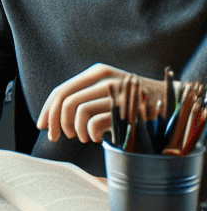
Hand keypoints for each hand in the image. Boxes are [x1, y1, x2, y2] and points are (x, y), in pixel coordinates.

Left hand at [37, 64, 165, 143]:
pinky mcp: (125, 110)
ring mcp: (115, 94)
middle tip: (57, 137)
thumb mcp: (108, 91)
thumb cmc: (131, 102)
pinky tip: (93, 138)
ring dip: (73, 129)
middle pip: (64, 99)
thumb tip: (51, 119)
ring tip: (80, 137)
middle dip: (55, 121)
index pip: (61, 90)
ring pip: (77, 111)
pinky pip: (94, 123)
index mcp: (96, 72)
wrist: (168, 103)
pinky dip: (88, 133)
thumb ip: (85, 97)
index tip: (42, 126)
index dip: (47, 109)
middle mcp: (104, 79)